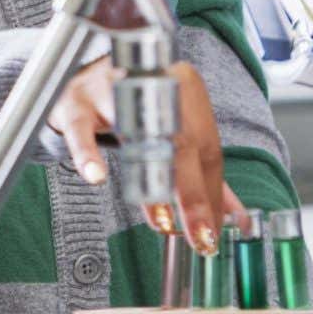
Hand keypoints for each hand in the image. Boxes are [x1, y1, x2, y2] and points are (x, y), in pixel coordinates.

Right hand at [49, 56, 225, 249]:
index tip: (215, 228)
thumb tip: (235, 214)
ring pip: (138, 138)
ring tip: (163, 222)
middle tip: (199, 235)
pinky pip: (83, 131)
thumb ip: (203, 172)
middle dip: (193, 197)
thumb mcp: (174, 131)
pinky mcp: (77, 103)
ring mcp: (111, 91)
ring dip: (153, 185)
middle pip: (181, 145)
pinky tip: (97, 177)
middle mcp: (153, 84)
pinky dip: (89, 154)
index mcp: (184, 88)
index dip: (213, 192)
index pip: (206, 147)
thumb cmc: (135, 106)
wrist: (82, 78)